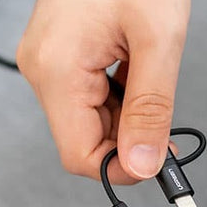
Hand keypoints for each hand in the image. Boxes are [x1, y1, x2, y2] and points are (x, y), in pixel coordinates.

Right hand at [17, 0, 189, 182]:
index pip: (78, 155)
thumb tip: (143, 165)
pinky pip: (83, 95)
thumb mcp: (158, 39)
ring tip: (148, 74)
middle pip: (83, 139)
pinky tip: (132, 68)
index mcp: (56, 70)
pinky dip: (115, 95)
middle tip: (164, 120)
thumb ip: (151, 109)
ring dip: (124, 113)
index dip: (120, 168)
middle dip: (128, 138)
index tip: (155, 162)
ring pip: (85, 119)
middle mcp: (41, 71)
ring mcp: (45, 63)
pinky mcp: (54, 56)